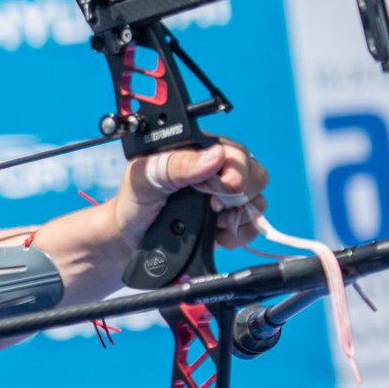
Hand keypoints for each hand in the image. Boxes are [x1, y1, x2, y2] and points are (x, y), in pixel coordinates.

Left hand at [112, 138, 268, 250]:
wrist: (130, 237)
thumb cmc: (134, 200)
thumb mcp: (147, 177)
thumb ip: (179, 164)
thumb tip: (216, 156)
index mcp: (199, 151)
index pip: (236, 153)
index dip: (237, 171)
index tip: (226, 188)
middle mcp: (217, 171)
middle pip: (255, 175)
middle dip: (239, 195)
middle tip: (213, 206)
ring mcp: (224, 197)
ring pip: (258, 201)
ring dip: (239, 216)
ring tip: (213, 220)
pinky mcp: (228, 220)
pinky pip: (253, 225)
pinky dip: (240, 233)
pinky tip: (218, 233)